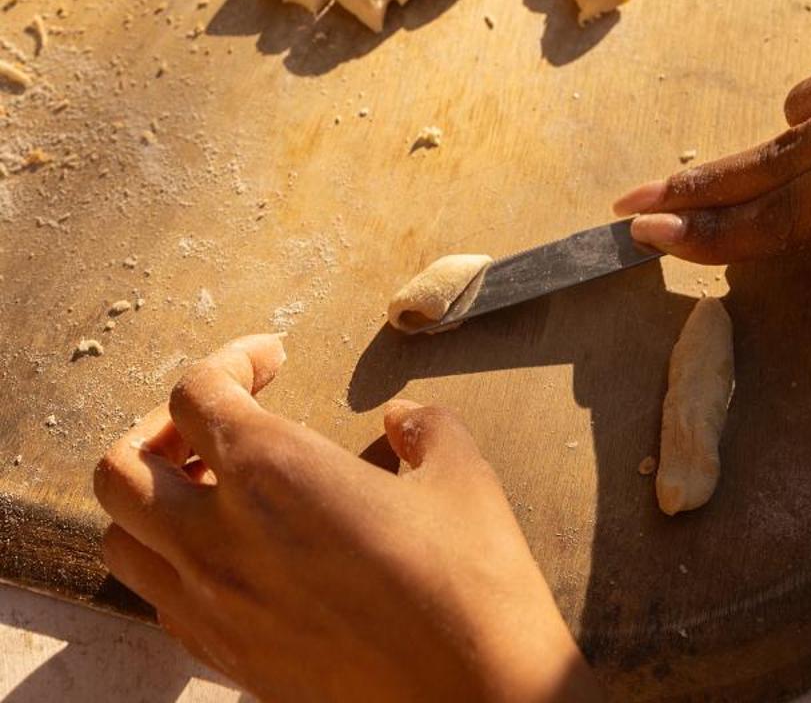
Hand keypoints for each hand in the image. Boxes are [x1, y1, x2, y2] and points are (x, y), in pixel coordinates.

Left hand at [94, 336, 598, 702]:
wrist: (474, 700)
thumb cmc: (470, 581)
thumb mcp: (457, 470)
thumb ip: (419, 426)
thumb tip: (399, 422)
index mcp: (272, 472)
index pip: (193, 392)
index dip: (229, 360)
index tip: (271, 360)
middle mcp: (219, 540)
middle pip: (118, 469)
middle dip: (158, 430)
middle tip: (220, 424)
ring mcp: (213, 610)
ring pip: (122, 542)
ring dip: (154, 502)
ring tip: (216, 489)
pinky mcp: (225, 662)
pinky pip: (160, 601)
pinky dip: (176, 563)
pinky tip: (240, 553)